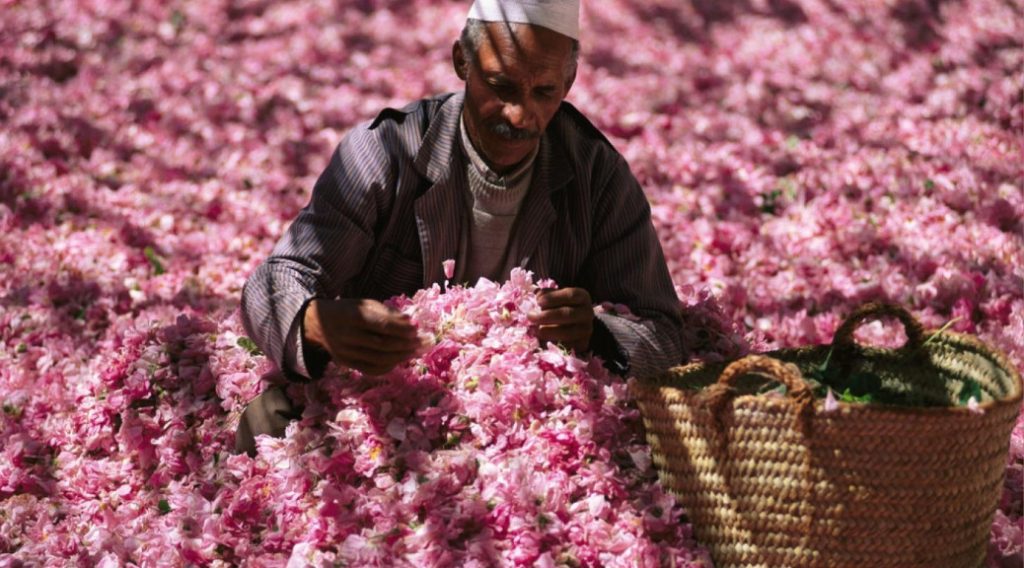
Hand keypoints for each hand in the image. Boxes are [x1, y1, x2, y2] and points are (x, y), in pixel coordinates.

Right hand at [303, 298, 425, 374]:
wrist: (318, 324)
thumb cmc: (349, 310)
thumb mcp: (365, 304)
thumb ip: (387, 312)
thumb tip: (411, 321)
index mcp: (352, 316)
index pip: (381, 325)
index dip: (402, 328)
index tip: (417, 328)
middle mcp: (347, 335)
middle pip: (382, 344)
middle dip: (406, 344)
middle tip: (424, 342)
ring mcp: (345, 352)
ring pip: (379, 359)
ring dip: (402, 356)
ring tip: (417, 351)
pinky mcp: (346, 363)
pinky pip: (371, 369)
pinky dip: (389, 366)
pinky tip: (401, 359)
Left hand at [528, 287, 593, 352]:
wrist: (573, 326)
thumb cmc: (560, 307)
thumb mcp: (555, 297)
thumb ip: (546, 295)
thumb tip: (537, 296)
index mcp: (582, 297)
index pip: (571, 295)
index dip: (553, 298)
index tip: (538, 301)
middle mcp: (587, 313)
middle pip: (568, 314)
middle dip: (546, 316)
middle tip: (530, 316)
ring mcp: (586, 330)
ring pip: (567, 332)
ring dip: (548, 331)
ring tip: (536, 330)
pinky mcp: (582, 344)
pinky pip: (568, 346)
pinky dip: (554, 344)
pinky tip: (544, 341)